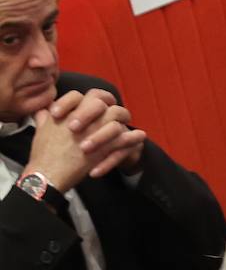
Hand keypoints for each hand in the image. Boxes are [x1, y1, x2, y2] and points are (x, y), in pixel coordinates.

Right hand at [27, 89, 144, 190]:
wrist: (49, 174)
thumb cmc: (44, 154)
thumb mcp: (40, 130)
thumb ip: (44, 117)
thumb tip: (44, 111)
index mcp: (65, 111)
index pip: (80, 95)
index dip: (91, 98)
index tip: (98, 103)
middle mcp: (81, 117)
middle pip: (101, 100)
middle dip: (111, 104)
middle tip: (116, 113)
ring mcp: (94, 130)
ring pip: (115, 116)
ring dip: (124, 118)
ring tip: (129, 121)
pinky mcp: (103, 147)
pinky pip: (124, 137)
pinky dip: (133, 136)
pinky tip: (140, 135)